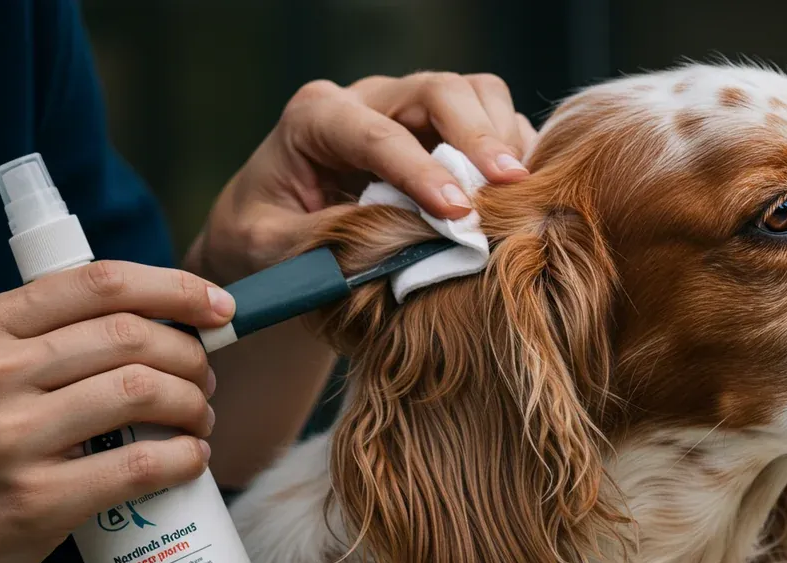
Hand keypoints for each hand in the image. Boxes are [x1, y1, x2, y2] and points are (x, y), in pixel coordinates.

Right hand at [0, 261, 233, 562]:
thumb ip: (38, 343)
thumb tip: (152, 323)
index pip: (100, 282)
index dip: (176, 288)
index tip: (219, 306)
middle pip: (133, 337)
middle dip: (191, 356)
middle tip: (204, 380)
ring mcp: (11, 438)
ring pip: (144, 392)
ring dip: (195, 404)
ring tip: (198, 419)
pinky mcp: (36, 501)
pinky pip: (140, 465)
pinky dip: (185, 459)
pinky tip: (191, 460)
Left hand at [186, 72, 537, 284]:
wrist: (270, 236)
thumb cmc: (263, 238)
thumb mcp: (269, 247)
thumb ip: (323, 243)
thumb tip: (393, 248)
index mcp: (316, 118)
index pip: (377, 134)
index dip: (421, 170)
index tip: (457, 211)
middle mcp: (368, 101)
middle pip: (439, 90)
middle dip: (478, 135)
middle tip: (509, 185)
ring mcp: (410, 113)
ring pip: (476, 94)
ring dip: (503, 139)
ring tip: (519, 193)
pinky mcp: (443, 134)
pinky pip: (495, 121)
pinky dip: (516, 152)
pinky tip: (523, 194)